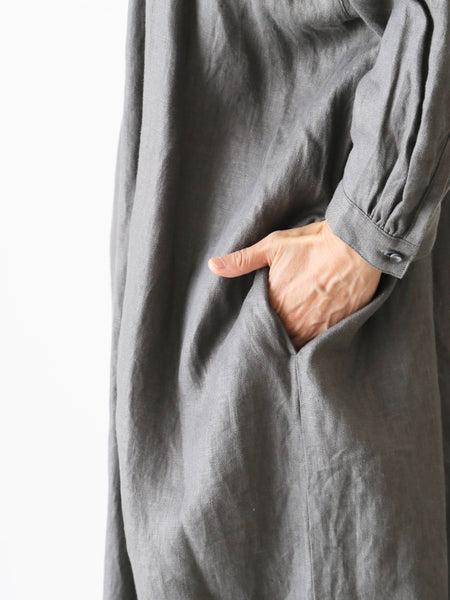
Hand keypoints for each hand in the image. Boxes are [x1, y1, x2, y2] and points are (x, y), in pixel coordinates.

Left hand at [207, 220, 381, 350]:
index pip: (260, 326)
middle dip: (275, 338)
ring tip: (292, 335)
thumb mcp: (273, 246)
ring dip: (294, 341)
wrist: (357, 244)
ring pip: (299, 344)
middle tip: (272, 337)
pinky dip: (315, 340)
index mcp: (277, 302)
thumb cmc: (314, 243)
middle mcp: (296, 319)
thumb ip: (242, 260)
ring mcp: (319, 326)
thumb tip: (212, 266)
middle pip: (280, 339)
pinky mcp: (338, 326)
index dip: (258, 327)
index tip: (256, 325)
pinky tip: (312, 333)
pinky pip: (321, 343)